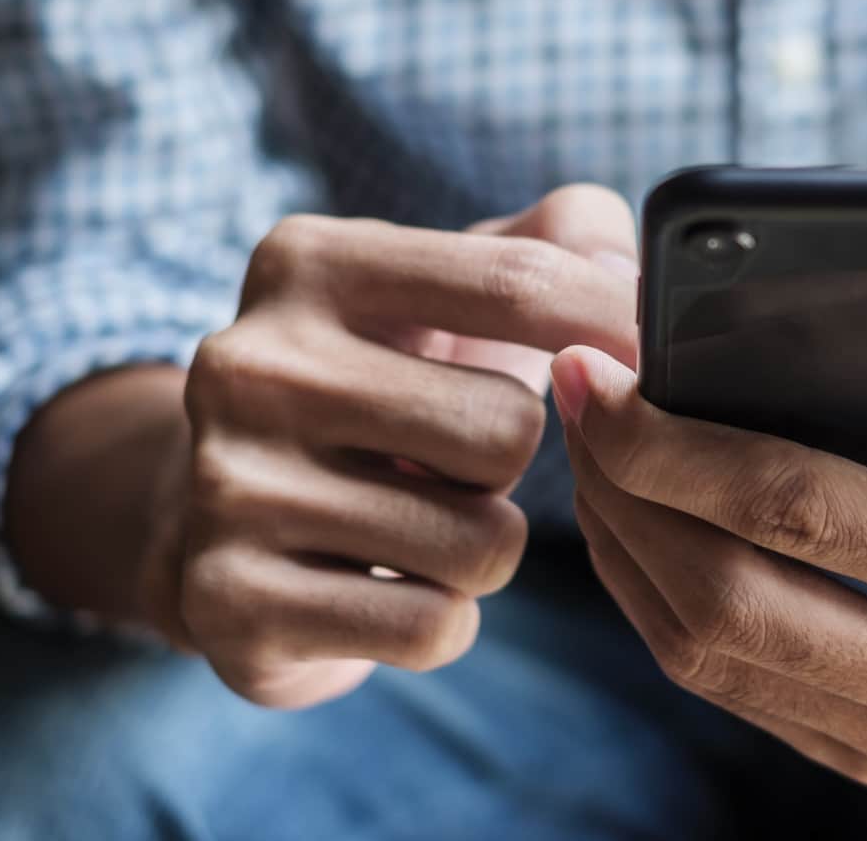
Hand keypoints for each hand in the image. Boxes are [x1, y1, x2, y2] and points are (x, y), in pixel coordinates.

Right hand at [149, 185, 639, 708]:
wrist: (212, 512)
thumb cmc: (381, 384)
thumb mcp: (447, 288)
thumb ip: (557, 239)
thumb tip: (627, 263)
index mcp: (310, 261)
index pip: (520, 283)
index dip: (615, 328)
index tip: (654, 360)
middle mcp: (250, 364)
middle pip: (508, 429)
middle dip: (512, 463)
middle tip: (454, 462)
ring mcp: (228, 485)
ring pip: (481, 543)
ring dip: (484, 547)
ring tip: (420, 521)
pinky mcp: (230, 601)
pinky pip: (432, 627)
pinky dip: (443, 618)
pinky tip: (390, 583)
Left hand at [553, 268, 866, 784]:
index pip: (810, 514)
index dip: (683, 448)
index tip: (607, 376)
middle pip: (732, 603)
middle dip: (628, 497)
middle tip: (576, 401)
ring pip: (711, 660)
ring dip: (625, 553)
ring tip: (588, 454)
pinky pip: (730, 693)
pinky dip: (658, 608)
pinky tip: (634, 527)